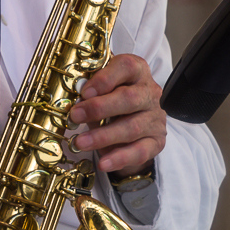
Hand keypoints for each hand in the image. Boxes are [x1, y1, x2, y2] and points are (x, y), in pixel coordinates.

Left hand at [68, 53, 165, 175]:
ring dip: (103, 136)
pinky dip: (120, 158)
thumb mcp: (100, 92)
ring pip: (132, 127)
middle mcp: (150, 93)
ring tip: (80, 142)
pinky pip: (140, 151)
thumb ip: (90, 93)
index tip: (84, 92)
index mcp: (137, 72)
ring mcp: (155, 118)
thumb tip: (72, 101)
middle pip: (129, 98)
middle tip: (75, 116)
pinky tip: (103, 163)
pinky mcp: (156, 141)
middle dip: (99, 108)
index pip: (127, 67)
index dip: (105, 79)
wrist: (131, 127)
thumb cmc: (111, 102)